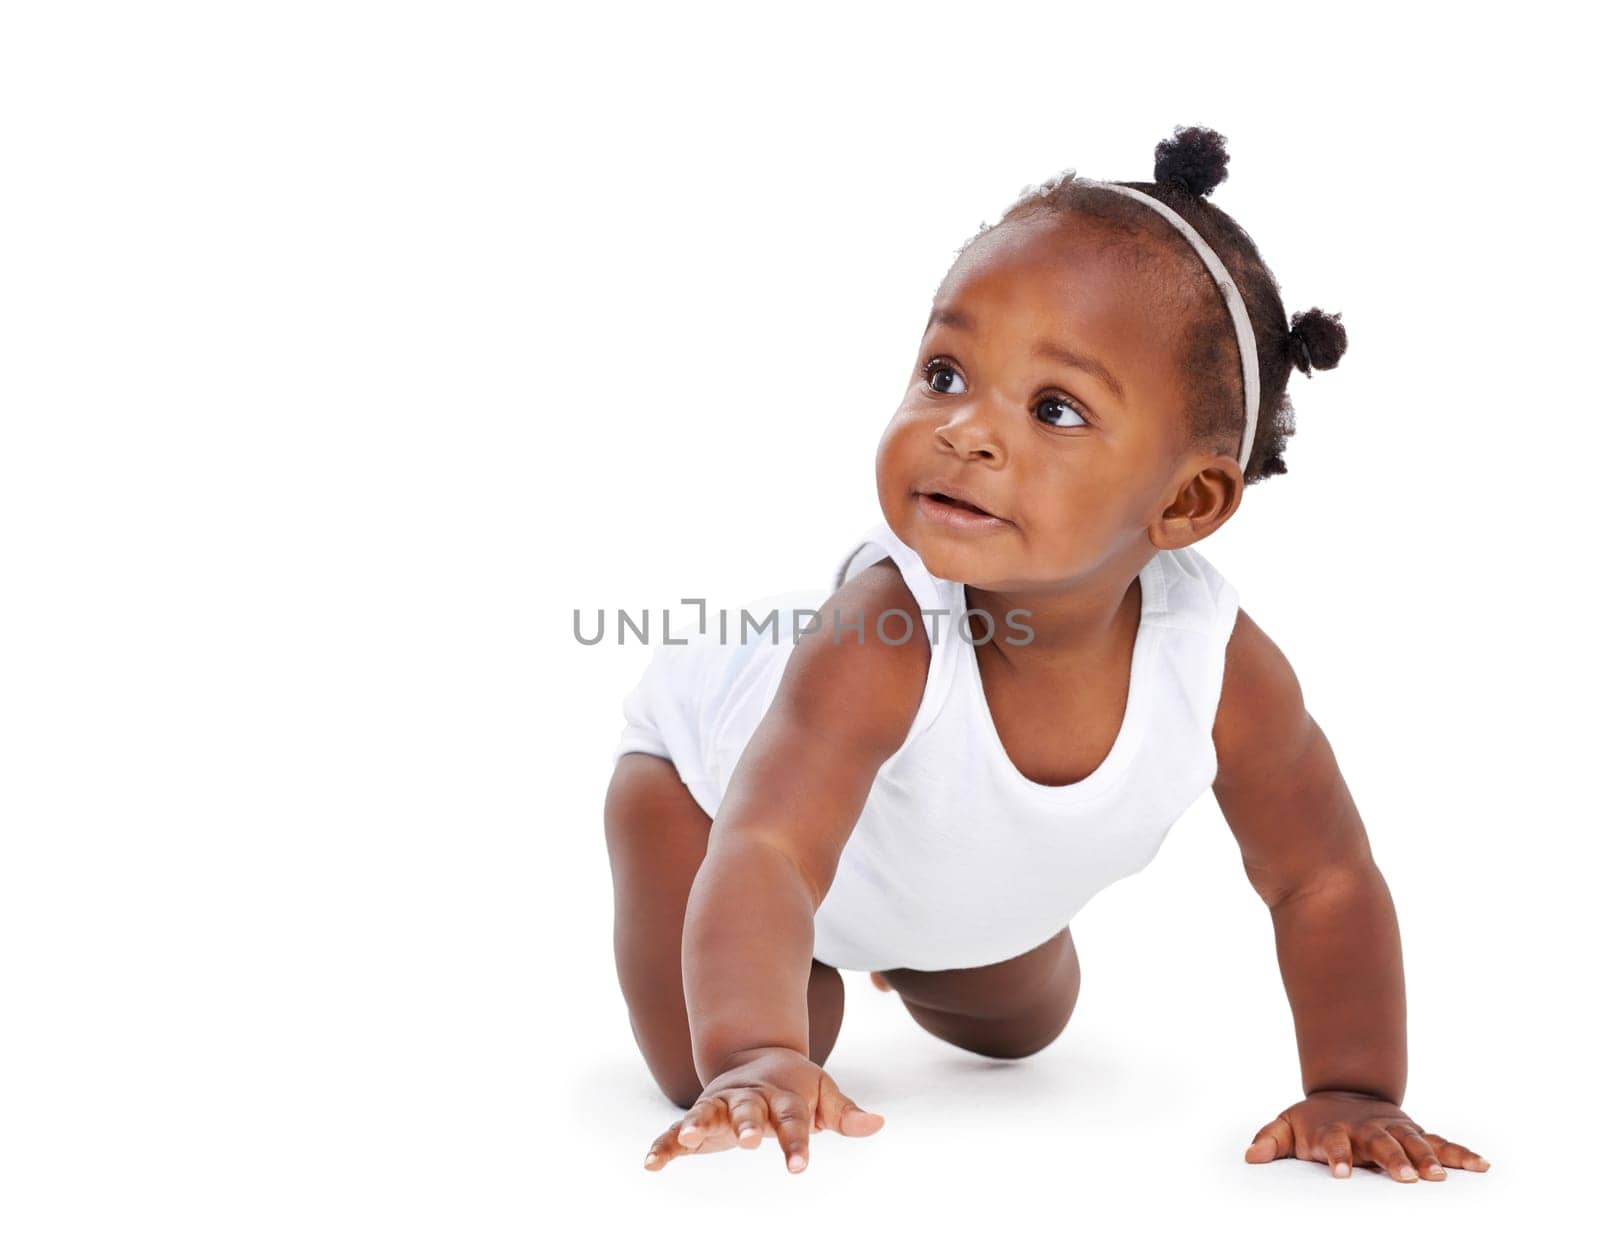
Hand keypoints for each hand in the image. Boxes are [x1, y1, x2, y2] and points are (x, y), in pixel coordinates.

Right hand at [642, 1045, 884, 1173]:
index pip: (792, 1119)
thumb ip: (843, 1112)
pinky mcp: (698, 1118)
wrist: (752, 1056)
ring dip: (696, 1125)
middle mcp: (748, 1098)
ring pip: (706, 1113)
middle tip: (748, 1141)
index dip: (796, 1142)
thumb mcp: (821, 1092)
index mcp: (781, 1094)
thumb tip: (877, 1124)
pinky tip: (651, 1163)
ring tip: (686, 1139)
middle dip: (746, 1125)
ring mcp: (720, 1105)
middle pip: (747, 1110)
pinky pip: (677, 1132)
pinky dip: (664, 1144)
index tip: (798, 1166)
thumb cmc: (793, 1084)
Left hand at [1245, 1090, 1490, 1181]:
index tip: (1339, 1174)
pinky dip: (1461, 1153)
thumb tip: (1250, 1156)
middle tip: (1406, 1179)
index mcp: (1336, 1130)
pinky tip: (1482, 1165)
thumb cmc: (1315, 1120)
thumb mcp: (1287, 1125)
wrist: (1346, 1093)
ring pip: (1416, 1142)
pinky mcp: (1416, 1135)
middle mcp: (1370, 1130)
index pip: (1334, 1144)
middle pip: (1382, 1144)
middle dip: (1393, 1160)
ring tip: (1442, 1177)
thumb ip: (1270, 1139)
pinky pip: (1443, 1144)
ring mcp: (1395, 1130)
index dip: (1336, 1157)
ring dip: (1429, 1158)